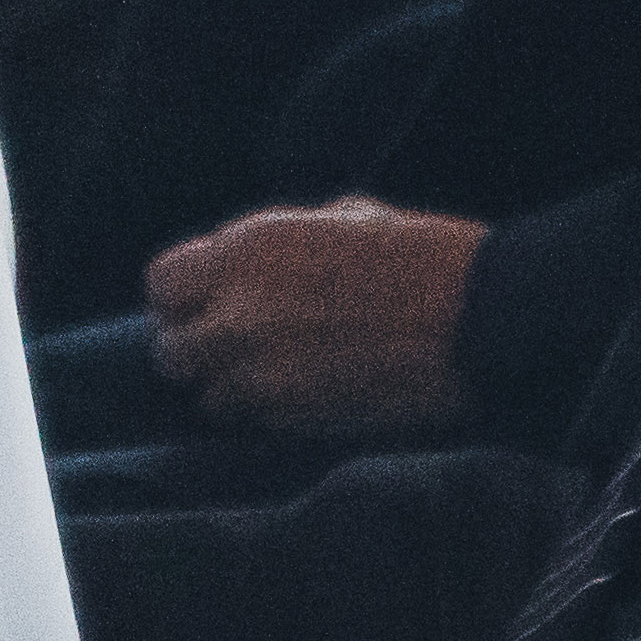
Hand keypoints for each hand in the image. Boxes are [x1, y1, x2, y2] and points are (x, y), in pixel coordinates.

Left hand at [140, 199, 482, 435]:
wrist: (479, 316)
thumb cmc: (421, 255)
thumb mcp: (340, 219)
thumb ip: (276, 247)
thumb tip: (245, 268)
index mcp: (247, 249)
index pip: (162, 285)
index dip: (180, 299)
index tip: (204, 306)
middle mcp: (238, 310)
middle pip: (170, 350)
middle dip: (195, 351)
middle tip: (231, 350)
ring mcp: (262, 370)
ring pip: (207, 396)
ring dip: (231, 389)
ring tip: (276, 374)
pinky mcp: (295, 416)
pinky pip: (254, 421)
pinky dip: (269, 412)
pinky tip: (312, 390)